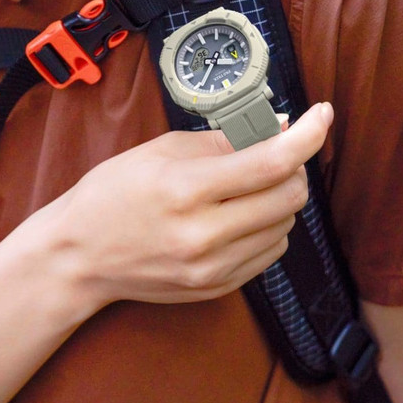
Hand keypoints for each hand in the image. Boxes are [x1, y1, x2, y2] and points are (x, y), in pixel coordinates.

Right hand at [45, 102, 332, 310]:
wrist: (80, 255)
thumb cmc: (113, 193)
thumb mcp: (161, 150)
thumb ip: (224, 139)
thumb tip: (277, 126)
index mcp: (186, 189)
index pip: (271, 161)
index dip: (307, 134)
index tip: (322, 114)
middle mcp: (204, 235)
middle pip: (289, 196)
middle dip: (294, 166)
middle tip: (276, 150)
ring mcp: (212, 268)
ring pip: (285, 226)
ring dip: (280, 197)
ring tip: (250, 184)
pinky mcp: (217, 288)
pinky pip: (270, 252)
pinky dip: (268, 226)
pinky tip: (241, 214)